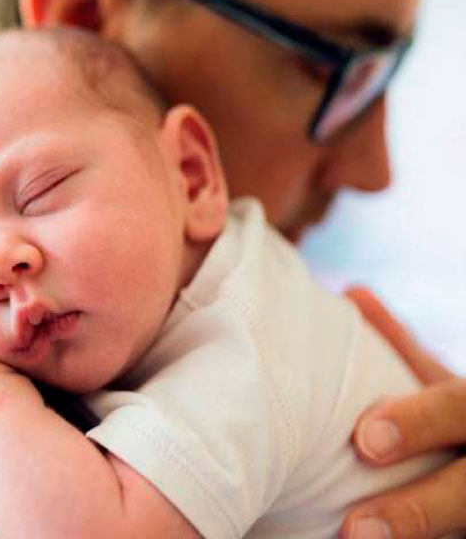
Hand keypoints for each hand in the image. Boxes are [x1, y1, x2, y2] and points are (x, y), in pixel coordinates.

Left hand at [341, 287, 465, 538]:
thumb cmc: (462, 421)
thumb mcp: (443, 384)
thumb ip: (404, 347)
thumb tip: (352, 292)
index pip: (461, 408)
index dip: (419, 425)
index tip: (365, 440)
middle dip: (420, 510)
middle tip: (356, 530)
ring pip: (463, 525)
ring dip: (418, 535)